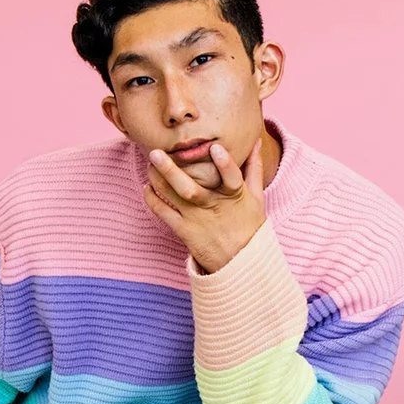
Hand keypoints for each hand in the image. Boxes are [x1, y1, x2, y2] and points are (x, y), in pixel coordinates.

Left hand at [142, 140, 265, 273]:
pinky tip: (147, 188)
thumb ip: (254, 168)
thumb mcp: (257, 197)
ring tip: (149, 164)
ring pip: (174, 197)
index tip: (215, 149)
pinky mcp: (185, 231)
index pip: (232, 178)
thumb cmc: (249, 225)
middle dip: (171, 170)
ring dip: (158, 180)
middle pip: (190, 188)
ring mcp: (197, 219)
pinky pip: (165, 214)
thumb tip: (255, 141)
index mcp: (234, 196)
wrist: (240, 262)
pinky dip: (153, 201)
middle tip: (156, 153)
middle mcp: (213, 206)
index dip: (225, 164)